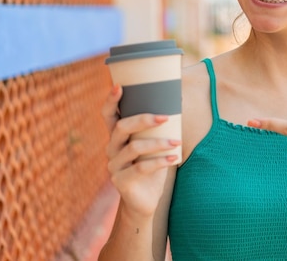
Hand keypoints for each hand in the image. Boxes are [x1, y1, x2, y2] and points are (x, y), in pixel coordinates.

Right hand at [102, 85, 179, 216]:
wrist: (146, 199)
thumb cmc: (153, 165)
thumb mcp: (155, 144)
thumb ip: (160, 127)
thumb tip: (179, 99)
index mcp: (117, 136)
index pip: (108, 115)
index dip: (111, 100)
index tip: (119, 86)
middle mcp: (111, 148)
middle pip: (122, 127)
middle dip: (144, 119)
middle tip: (166, 117)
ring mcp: (114, 165)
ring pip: (134, 147)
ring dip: (158, 143)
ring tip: (177, 143)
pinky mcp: (121, 181)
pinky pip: (141, 168)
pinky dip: (160, 161)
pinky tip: (174, 158)